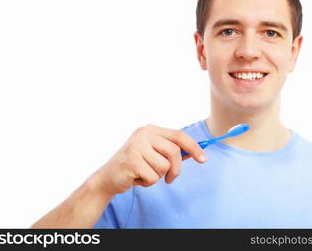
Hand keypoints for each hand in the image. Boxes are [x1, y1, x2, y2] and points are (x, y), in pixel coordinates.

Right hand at [92, 124, 206, 196]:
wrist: (108, 178)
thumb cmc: (134, 166)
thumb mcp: (153, 154)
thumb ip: (171, 151)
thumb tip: (195, 152)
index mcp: (150, 130)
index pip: (179, 135)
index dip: (194, 147)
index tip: (203, 159)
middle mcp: (143, 134)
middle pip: (175, 152)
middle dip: (176, 169)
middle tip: (170, 179)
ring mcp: (136, 146)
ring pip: (164, 166)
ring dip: (158, 177)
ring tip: (145, 174)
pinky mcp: (132, 161)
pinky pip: (153, 177)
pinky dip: (148, 183)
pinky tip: (137, 179)